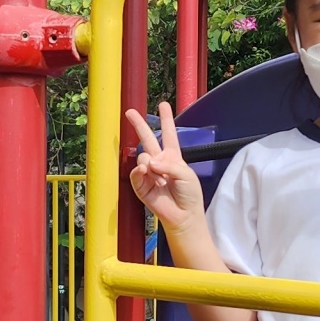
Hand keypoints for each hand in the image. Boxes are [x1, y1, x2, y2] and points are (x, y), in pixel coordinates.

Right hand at [126, 103, 206, 235]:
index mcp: (173, 156)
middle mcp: (159, 161)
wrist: (183, 215)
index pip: (168, 134)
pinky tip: (147, 174)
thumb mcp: (185, 174)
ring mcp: (149, 172)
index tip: (163, 105)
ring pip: (142, 157)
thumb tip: (149, 163)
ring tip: (160, 179)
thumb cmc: (189, 195)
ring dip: (151, 165)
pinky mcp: (140, 185)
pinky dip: (142, 172)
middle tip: (129, 112)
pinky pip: (136, 172)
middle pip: (147, 139)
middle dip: (139, 125)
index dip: (166, 119)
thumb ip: (169, 164)